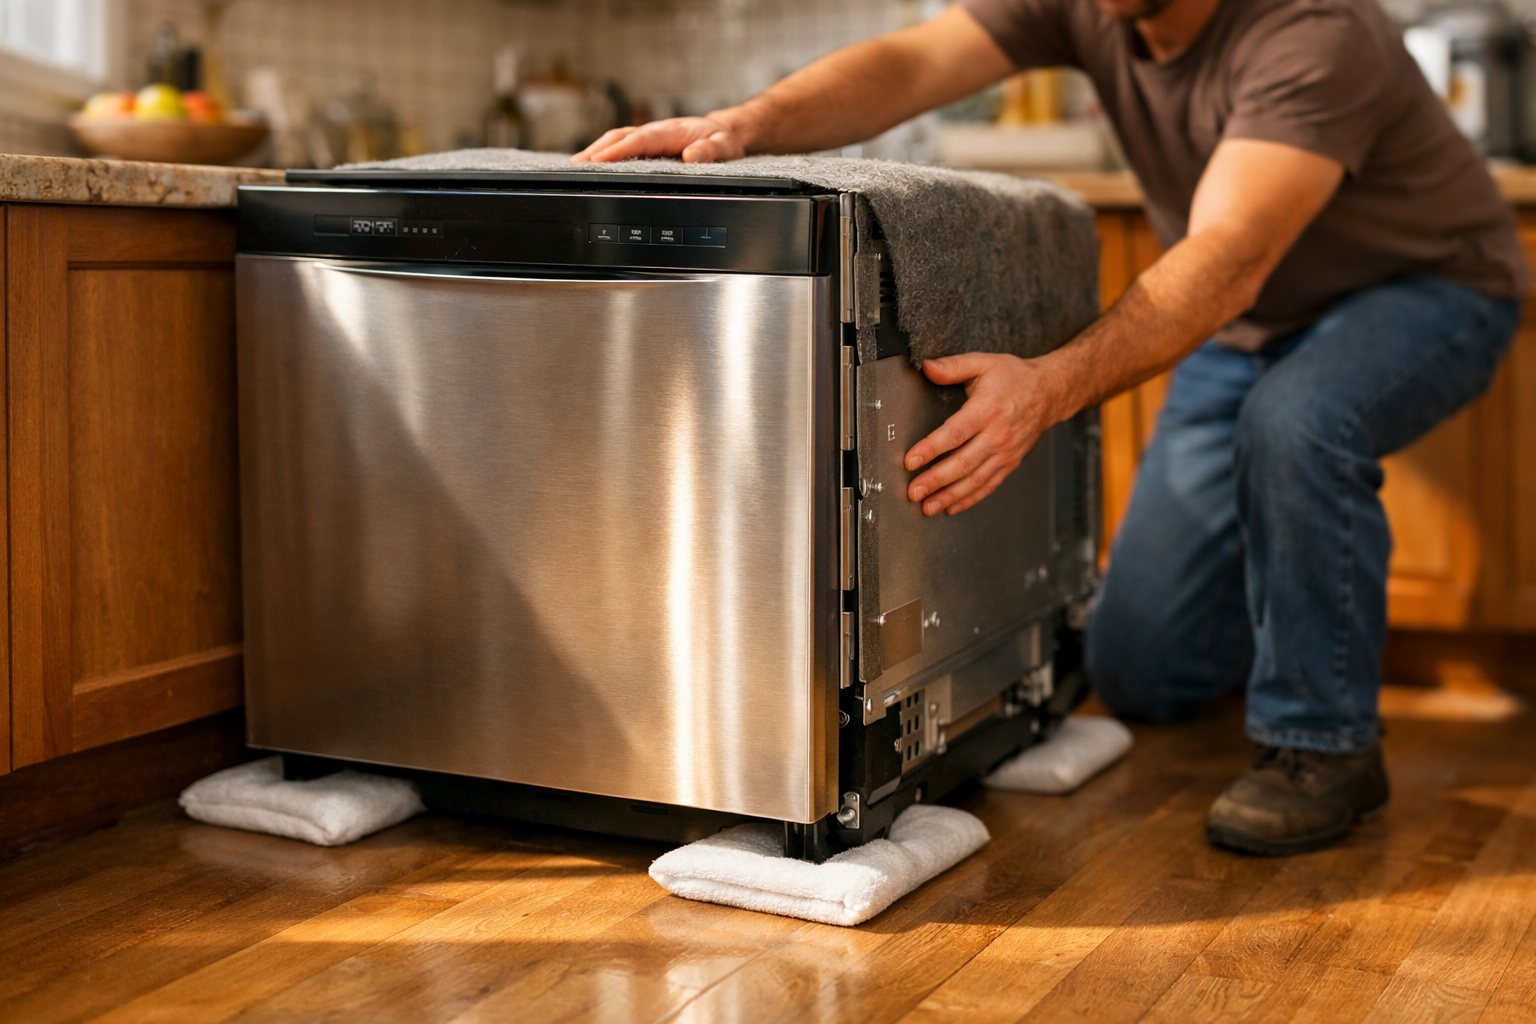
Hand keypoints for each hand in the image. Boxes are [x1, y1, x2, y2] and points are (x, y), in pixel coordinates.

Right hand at [572, 117, 745, 163]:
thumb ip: (710, 152)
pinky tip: (593, 162)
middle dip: (597, 149)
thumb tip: (692, 156)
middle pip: (620, 136)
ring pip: (618, 138)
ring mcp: (650, 135)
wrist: (726, 132)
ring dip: (597, 150)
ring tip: (577, 165)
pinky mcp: (648, 142)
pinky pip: (622, 143)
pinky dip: (605, 151)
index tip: (599, 159)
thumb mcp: (725, 147)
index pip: (640, 140)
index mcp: (671, 131)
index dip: (618, 149)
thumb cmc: (723, 141)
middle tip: (577, 165)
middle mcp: (657, 130)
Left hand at [904, 352, 1061, 516]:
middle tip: (914, 491)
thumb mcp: (983, 363)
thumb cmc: (1015, 378)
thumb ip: (953, 366)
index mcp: (987, 410)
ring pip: (975, 480)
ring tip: (928, 506)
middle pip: (963, 463)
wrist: (1049, 392)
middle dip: (936, 480)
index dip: (931, 448)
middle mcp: (997, 435)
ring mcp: (1005, 453)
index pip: (955, 433)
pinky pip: (988, 485)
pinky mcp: (1009, 463)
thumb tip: (927, 367)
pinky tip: (951, 506)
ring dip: (949, 496)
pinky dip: (969, 498)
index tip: (911, 460)